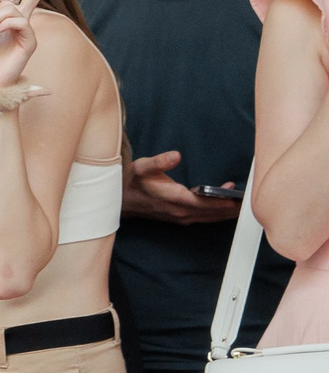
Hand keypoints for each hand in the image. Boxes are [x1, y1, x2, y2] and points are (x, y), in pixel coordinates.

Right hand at [121, 149, 239, 224]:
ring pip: (211, 217)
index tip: (239, 198)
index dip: (223, 201)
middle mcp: (180, 211)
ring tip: (245, 205)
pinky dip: (218, 213)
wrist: (121, 201)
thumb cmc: (132, 182)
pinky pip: (205, 217)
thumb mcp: (142, 167)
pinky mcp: (181, 217)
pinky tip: (227, 206)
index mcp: (174, 199)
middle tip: (252, 201)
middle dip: (232, 208)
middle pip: (213, 212)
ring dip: (228, 212)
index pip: (205, 202)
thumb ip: (160, 161)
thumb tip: (176, 155)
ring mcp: (181, 216)